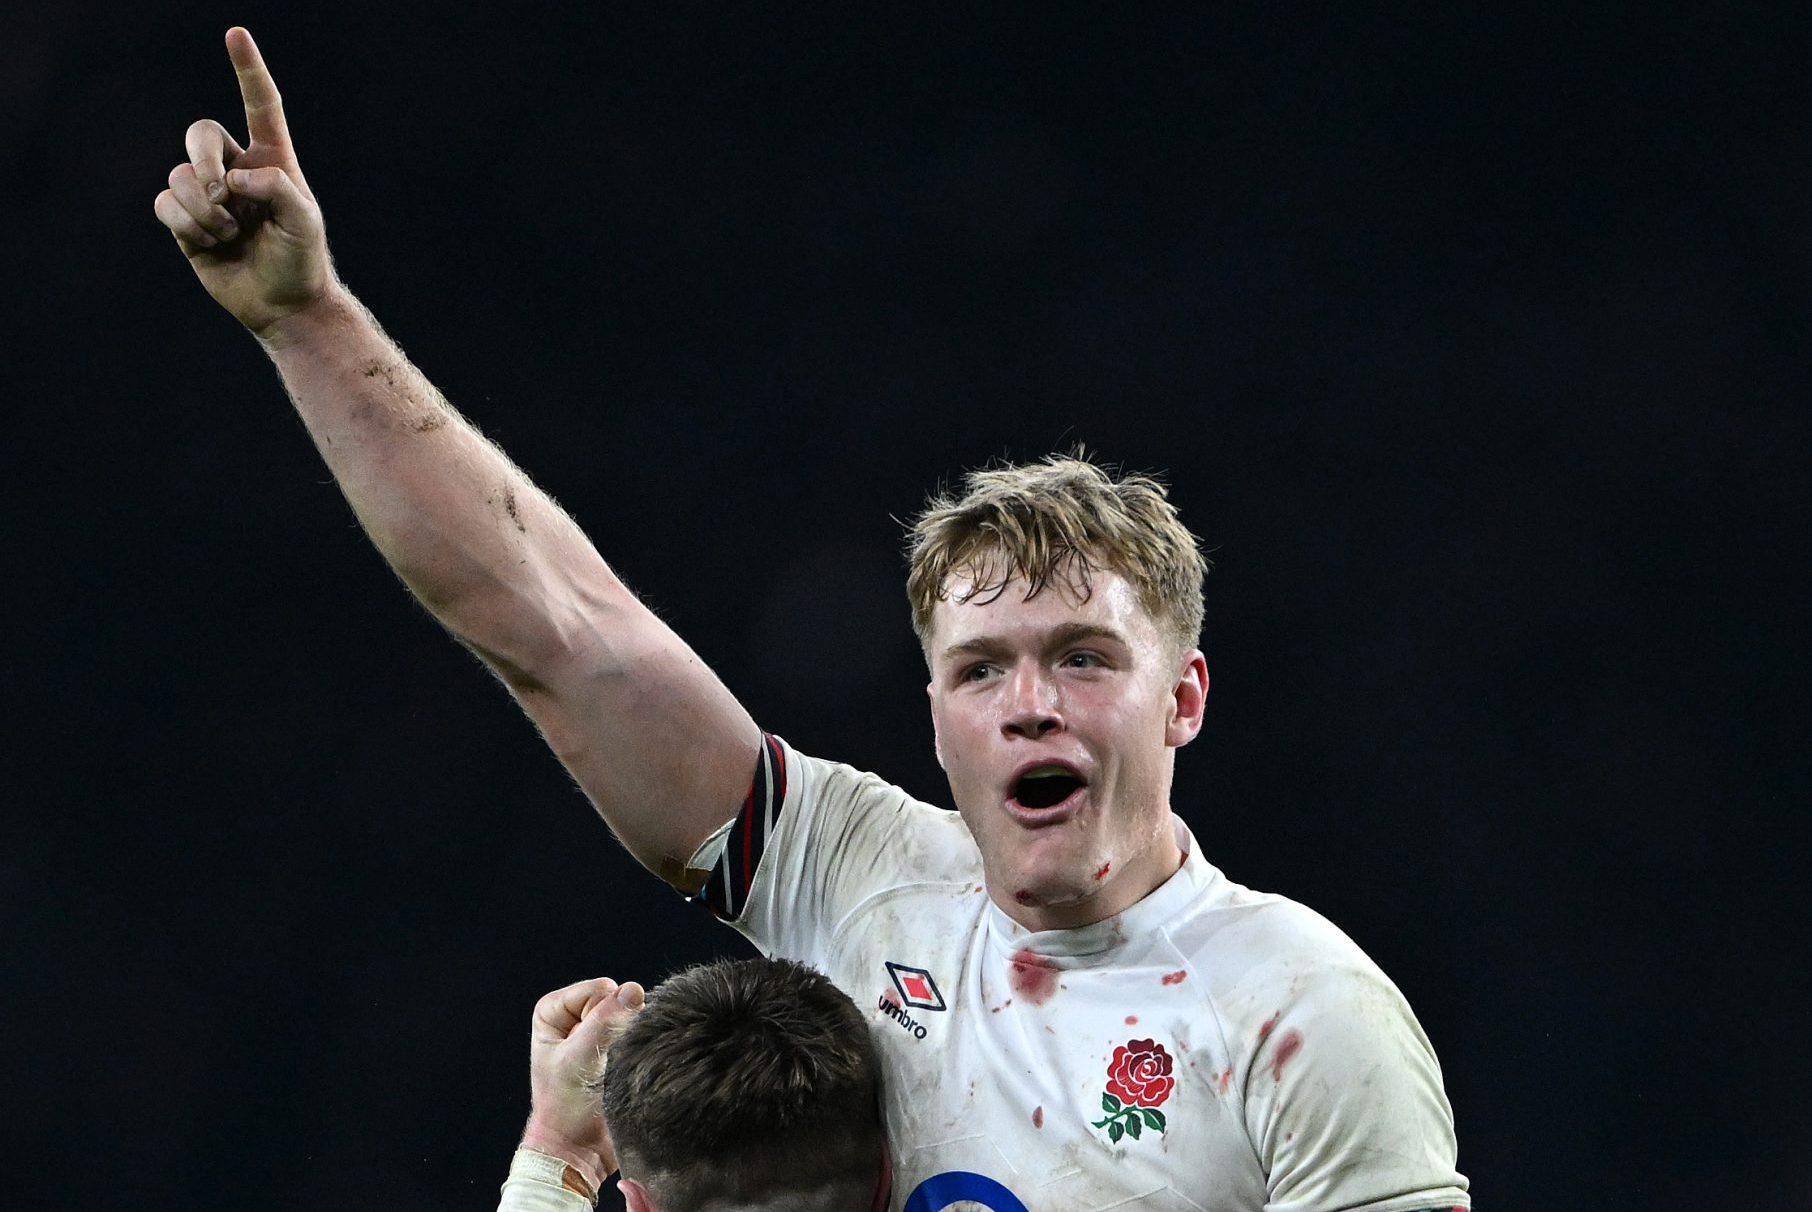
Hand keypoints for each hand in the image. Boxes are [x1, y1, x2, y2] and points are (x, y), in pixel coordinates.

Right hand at [154, 27, 333, 335]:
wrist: (283, 304)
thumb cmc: (301, 260)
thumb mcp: (305, 222)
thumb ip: (278, 189)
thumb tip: (234, 176)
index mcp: (272, 160)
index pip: (260, 106)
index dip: (248, 70)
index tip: (235, 34)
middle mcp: (236, 170)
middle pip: (200, 134)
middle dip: (203, 158)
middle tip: (222, 192)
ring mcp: (208, 195)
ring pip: (180, 175)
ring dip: (204, 208)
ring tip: (230, 233)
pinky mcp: (186, 221)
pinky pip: (165, 203)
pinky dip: (185, 222)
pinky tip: (210, 241)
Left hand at [522, 977, 645, 1183]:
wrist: (578, 1151)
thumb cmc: (565, 1109)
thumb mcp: (578, 1060)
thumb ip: (604, 1021)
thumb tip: (633, 989)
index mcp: (553, 1014)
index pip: (594, 991)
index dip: (600, 1014)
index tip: (591, 1047)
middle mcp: (575, 1019)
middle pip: (615, 1001)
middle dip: (619, 1025)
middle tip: (606, 1059)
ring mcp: (598, 1035)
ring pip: (629, 1016)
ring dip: (630, 1037)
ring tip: (615, 1067)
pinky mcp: (617, 1052)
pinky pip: (637, 1034)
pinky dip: (638, 1047)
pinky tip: (628, 1068)